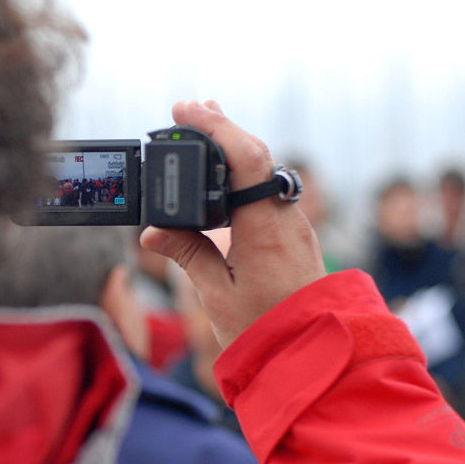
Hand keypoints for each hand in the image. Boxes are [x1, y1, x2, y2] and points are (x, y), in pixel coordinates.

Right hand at [140, 100, 325, 348]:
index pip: (246, 159)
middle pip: (257, 155)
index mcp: (264, 229)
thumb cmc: (265, 331)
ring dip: (232, 148)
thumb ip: (187, 255)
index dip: (216, 127)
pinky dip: (243, 172)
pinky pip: (268, 191)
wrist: (312, 354)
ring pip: (265, 171)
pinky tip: (224, 172)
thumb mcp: (216, 295)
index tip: (185, 110)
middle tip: (187, 109)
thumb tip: (153, 231)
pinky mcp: (292, 236)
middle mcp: (284, 219)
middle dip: (221, 128)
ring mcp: (293, 226)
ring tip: (202, 127)